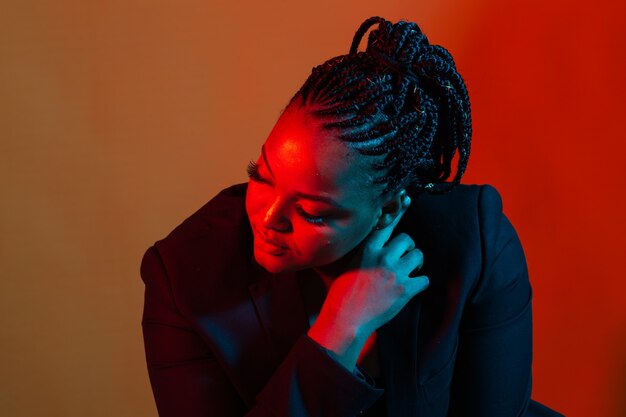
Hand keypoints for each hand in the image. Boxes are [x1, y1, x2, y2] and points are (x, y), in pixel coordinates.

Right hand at [307, 195, 428, 368]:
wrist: (345, 318)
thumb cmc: (342, 292)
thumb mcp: (350, 263)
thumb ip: (366, 250)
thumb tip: (379, 242)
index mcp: (368, 248)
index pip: (388, 223)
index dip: (400, 210)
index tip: (407, 199)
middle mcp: (383, 256)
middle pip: (408, 239)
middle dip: (408, 248)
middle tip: (404, 260)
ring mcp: (396, 272)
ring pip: (419, 255)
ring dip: (416, 263)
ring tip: (409, 273)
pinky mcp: (405, 290)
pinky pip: (425, 279)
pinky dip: (421, 283)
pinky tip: (413, 288)